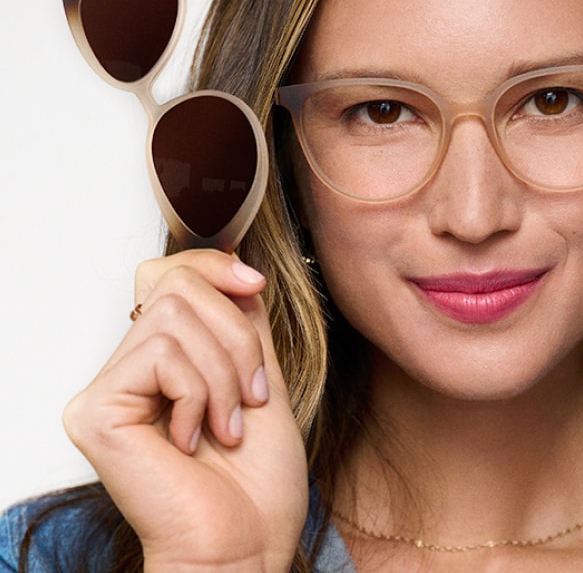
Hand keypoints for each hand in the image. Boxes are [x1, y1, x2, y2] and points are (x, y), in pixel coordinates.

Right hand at [63, 250, 307, 571]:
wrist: (246, 543)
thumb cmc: (256, 481)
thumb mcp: (260, 377)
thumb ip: (242, 322)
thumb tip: (235, 267)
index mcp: (167, 360)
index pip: (169, 275)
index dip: (212, 266)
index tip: (255, 284)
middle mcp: (129, 369)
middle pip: (176, 285)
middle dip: (236, 335)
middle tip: (249, 395)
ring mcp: (108, 389)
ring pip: (174, 316)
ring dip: (225, 372)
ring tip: (227, 424)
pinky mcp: (96, 410)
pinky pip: (162, 355)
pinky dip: (199, 393)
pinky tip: (194, 438)